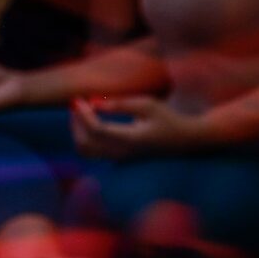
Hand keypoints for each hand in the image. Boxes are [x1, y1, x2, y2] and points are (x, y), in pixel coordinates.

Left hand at [71, 94, 203, 157]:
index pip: (97, 130)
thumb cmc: (167, 118)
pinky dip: (83, 138)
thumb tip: (94, 102)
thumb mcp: (148, 105)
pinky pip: (91, 152)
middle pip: (86, 143)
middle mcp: (122, 152)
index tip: (78, 99)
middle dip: (76, 122)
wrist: (182, 139)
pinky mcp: (117, 157)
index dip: (83, 114)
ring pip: (85, 150)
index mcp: (130, 139)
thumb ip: (121, 103)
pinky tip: (90, 122)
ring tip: (81, 113)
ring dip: (77, 131)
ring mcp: (118, 157)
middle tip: (77, 103)